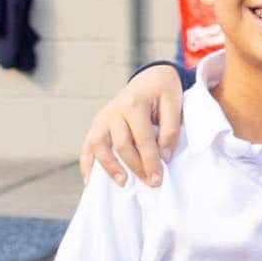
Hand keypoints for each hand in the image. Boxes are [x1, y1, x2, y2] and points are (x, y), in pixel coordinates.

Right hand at [77, 64, 184, 186]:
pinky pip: (87, 145)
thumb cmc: (164, 92)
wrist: (151, 77)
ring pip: (99, 146)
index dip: (150, 161)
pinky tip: (90, 181)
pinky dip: (87, 163)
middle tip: (151, 183)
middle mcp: (114, 110)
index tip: (158, 179)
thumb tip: (163, 157)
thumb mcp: (174, 104)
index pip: (142, 139)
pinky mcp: (98, 123)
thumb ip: (170, 130)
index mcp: (134, 104)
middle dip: (136, 167)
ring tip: (124, 183)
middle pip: (122, 145)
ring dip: (110, 167)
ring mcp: (103, 117)